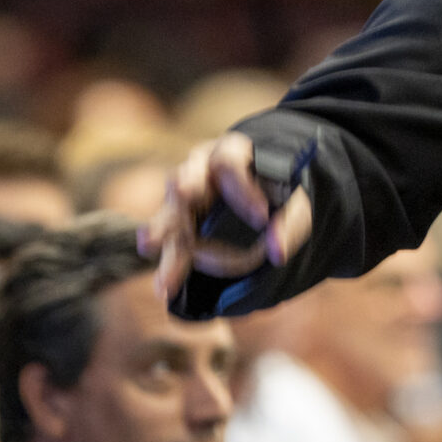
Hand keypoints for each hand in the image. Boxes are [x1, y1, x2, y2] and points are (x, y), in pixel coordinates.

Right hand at [141, 132, 314, 304]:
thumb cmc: (275, 196)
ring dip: (162, 229)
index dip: (243, 188)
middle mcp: (198, 171)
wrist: (260, 203)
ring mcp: (183, 200)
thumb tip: (277, 252)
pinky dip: (169, 267)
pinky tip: (164, 287)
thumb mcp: (291, 205)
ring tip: (150, 243)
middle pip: (187, 177)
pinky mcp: (179, 229)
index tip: (262, 216)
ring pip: (171, 214)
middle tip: (183, 192)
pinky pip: (172, 247)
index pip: (229, 164)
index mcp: (229, 153)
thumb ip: (288, 224)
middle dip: (186, 187)